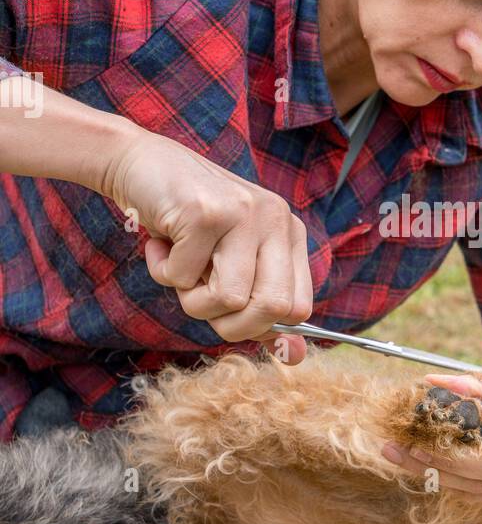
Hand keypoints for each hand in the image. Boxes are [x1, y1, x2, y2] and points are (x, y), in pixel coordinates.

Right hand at [101, 125, 312, 352]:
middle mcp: (275, 220)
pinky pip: (182, 278)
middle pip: (272, 309)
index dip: (260, 326)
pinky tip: (162, 239)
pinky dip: (162, 270)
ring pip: (228, 299)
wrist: (141, 165)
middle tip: (201, 295)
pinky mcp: (205, 212)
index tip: (230, 313)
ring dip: (190, 297)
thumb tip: (296, 357)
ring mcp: (243, 213)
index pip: (299, 308)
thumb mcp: (230, 264)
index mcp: (288, 234)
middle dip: (228, 323)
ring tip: (180, 262)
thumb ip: (261, 308)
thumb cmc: (187, 225)